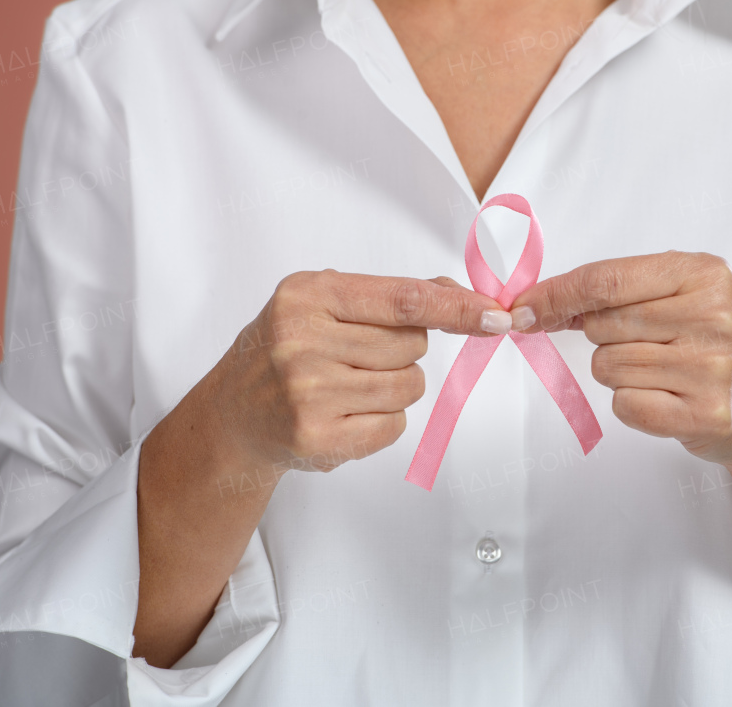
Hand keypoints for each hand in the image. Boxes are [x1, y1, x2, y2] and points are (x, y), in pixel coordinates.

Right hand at [209, 269, 508, 477]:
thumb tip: (462, 293)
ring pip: (407, 387)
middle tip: (360, 356)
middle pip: (411, 346)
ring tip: (349, 384)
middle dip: (403, 351)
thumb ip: (390, 297)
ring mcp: (308, 394)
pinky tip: (345, 413)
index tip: (496, 314)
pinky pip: (393, 426)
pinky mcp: (317, 438)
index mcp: (307, 296)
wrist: (234, 411)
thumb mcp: (324, 303)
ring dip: (395, 386)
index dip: (456, 307)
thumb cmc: (287, 348)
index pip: (403, 300)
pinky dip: (382, 420)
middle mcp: (302, 342)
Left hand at [508, 251, 731, 468]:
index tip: (520, 307)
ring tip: (665, 373)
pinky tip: (669, 399)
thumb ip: (615, 293)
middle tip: (648, 345)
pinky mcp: (704, 414)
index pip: (605, 281)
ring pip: (607, 367)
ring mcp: (711, 367)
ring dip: (620, 374)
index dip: (554, 295)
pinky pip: (624, 406)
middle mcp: (712, 316)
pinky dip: (635, 405)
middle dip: (604, 338)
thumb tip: (533, 303)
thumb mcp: (681, 297)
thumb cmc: (713, 345)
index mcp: (704, 273)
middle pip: (601, 326)